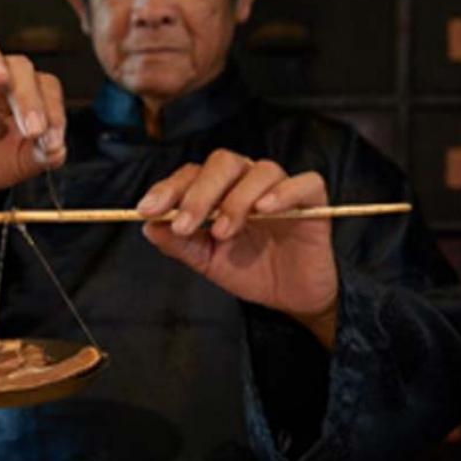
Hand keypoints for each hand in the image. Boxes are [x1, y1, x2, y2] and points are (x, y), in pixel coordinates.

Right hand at [0, 31, 66, 219]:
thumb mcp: (21, 163)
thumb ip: (43, 155)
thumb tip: (58, 150)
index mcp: (25, 92)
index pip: (46, 85)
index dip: (54, 110)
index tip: (52, 143)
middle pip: (18, 65)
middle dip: (29, 98)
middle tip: (33, 130)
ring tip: (0, 79)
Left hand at [138, 149, 339, 348]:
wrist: (289, 296)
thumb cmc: (248, 270)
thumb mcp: (205, 260)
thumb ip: (178, 243)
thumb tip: (148, 226)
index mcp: (219, 190)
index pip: (191, 174)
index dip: (168, 188)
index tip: (147, 210)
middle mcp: (248, 181)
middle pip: (223, 163)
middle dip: (198, 193)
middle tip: (185, 225)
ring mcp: (281, 188)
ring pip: (259, 171)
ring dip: (236, 200)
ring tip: (223, 232)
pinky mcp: (313, 201)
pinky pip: (305, 183)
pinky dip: (284, 192)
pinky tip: (264, 210)